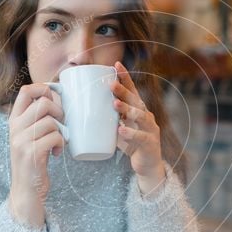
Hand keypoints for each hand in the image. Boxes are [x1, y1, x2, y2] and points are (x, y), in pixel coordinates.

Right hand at [7, 83, 65, 228]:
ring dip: (61, 132)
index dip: (43, 89)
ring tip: (57, 144)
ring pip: (50, 122)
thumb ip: (36, 119)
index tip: (54, 100)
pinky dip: (60, 144)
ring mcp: (21, 141)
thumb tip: (55, 97)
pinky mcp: (31, 153)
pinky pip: (54, 137)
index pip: (26, 91)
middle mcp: (15, 128)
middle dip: (59, 112)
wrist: (26, 191)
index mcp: (14, 121)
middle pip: (42, 103)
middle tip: (61, 126)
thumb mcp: (29, 137)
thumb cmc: (33, 162)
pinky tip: (56, 153)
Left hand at [110, 61, 165, 194]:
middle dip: (123, 91)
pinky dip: (131, 133)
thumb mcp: (119, 128)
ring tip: (114, 104)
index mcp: (139, 110)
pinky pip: (141, 137)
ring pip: (140, 116)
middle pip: (136, 100)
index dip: (125, 78)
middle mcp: (146, 117)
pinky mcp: (150, 144)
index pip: (132, 90)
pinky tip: (122, 130)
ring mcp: (150, 130)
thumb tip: (81, 110)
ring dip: (127, 109)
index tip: (116, 65)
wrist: (148, 166)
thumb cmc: (131, 144)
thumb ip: (107, 119)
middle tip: (111, 84)